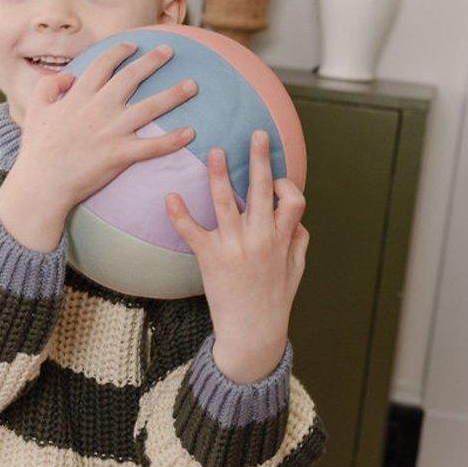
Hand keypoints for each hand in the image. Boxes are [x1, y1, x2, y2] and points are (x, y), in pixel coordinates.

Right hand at [15, 41, 199, 219]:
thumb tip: (66, 76)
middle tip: (170, 51)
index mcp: (78, 96)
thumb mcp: (34, 111)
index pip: (103, 64)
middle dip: (153, 61)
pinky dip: (172, 140)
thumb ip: (48, 88)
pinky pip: (151, 146)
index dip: (119, 51)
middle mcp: (98, 108)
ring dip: (174, 95)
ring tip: (192, 85)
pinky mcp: (119, 155)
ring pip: (149, 107)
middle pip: (131, 77)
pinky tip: (190, 133)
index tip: (133, 45)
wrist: (42, 183)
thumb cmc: (37, 149)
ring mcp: (111, 131)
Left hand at [163, 129, 308, 382]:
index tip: (276, 179)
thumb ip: (298, 241)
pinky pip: (193, 232)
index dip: (287, 185)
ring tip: (214, 151)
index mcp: (283, 240)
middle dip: (260, 158)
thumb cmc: (274, 300)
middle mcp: (261, 238)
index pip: (293, 200)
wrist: (253, 332)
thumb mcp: (296, 270)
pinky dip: (180, 214)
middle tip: (256, 133)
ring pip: (227, 203)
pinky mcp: (211, 258)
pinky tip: (170, 197)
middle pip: (262, 190)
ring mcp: (235, 247)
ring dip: (220, 174)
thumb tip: (296, 220)